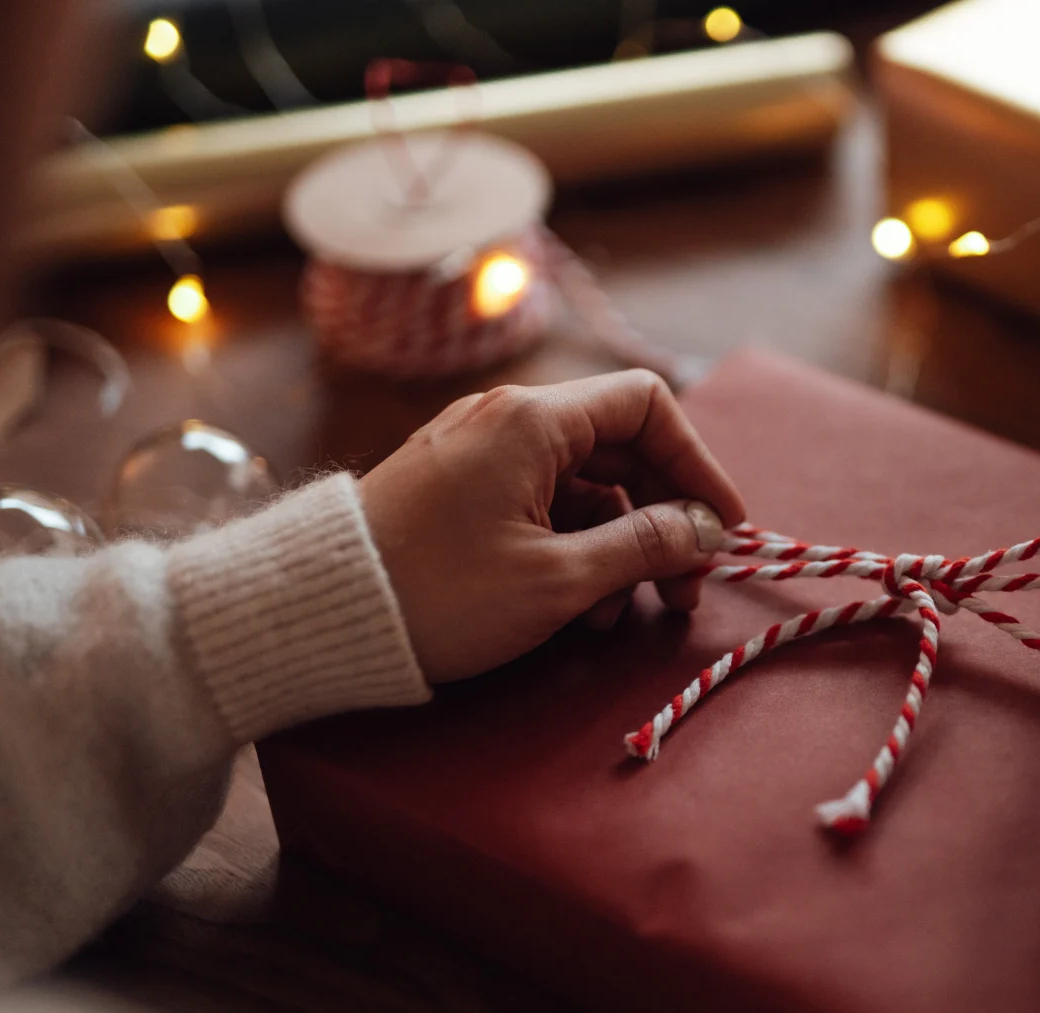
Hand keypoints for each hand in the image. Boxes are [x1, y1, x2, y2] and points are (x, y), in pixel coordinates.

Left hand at [359, 370, 745, 682]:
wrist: (317, 613)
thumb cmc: (436, 591)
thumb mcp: (556, 579)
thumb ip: (643, 546)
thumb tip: (704, 530)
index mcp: (534, 419)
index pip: (649, 404)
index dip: (698, 464)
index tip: (721, 528)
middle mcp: (507, 419)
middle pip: (620, 448)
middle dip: (662, 518)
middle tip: (682, 589)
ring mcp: (479, 452)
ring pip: (582, 484)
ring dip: (617, 545)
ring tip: (618, 614)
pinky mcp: (458, 490)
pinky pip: (539, 504)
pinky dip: (571, 548)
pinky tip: (574, 608)